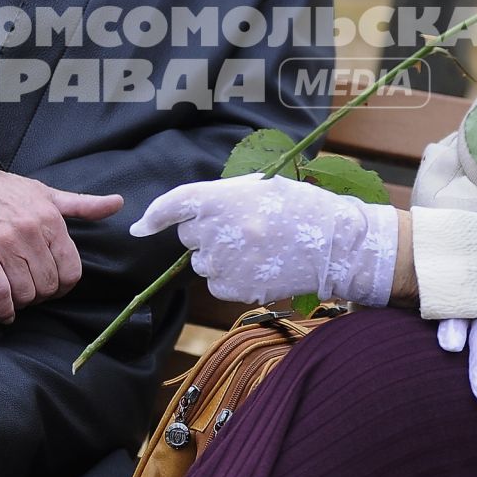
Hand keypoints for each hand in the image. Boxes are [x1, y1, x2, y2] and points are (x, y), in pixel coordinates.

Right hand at [0, 159, 122, 322]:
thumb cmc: (1, 188)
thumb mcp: (45, 192)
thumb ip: (82, 204)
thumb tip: (118, 203)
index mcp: (51, 219)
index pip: (71, 270)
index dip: (64, 286)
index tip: (53, 287)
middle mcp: (31, 231)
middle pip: (48, 285)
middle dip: (41, 295)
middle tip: (31, 293)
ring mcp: (5, 243)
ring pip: (25, 292)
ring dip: (22, 303)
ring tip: (17, 300)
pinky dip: (3, 309)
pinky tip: (4, 312)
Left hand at [131, 173, 397, 306]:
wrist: (334, 244)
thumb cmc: (297, 208)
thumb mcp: (257, 187)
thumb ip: (217, 198)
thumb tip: (180, 214)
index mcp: (220, 198)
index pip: (173, 204)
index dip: (154, 216)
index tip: (141, 227)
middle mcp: (216, 231)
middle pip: (187, 236)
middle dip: (205, 232)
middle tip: (241, 227)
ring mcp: (224, 262)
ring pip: (201, 262)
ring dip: (218, 255)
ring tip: (256, 247)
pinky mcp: (235, 288)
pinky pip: (216, 283)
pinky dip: (230, 277)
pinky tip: (259, 266)